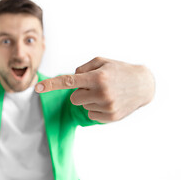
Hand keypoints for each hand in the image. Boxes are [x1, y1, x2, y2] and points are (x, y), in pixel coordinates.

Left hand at [35, 57, 154, 122]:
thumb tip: (70, 81)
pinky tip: (108, 101)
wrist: (143, 84)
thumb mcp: (101, 61)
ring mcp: (107, 107)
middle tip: (94, 86)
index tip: (37, 88)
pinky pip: (91, 114)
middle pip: (74, 97)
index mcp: (97, 77)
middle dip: (80, 92)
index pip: (69, 81)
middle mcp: (102, 93)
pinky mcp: (111, 117)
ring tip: (105, 92)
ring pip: (82, 106)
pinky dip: (96, 108)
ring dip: (89, 100)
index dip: (51, 85)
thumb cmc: (118, 70)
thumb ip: (82, 68)